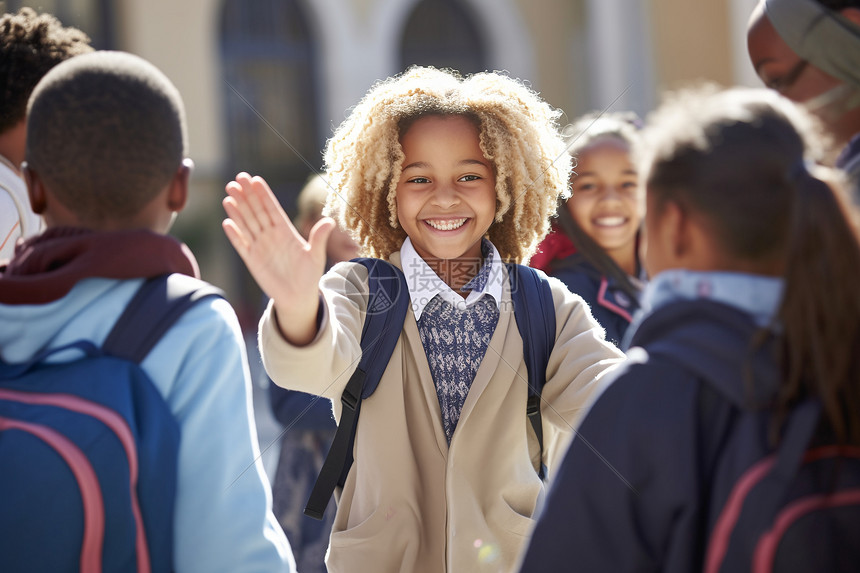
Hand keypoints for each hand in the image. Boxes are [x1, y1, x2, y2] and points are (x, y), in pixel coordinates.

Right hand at [222, 172, 334, 343]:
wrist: (298, 297)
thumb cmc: (309, 275)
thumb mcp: (316, 255)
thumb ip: (319, 238)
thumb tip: (330, 221)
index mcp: (286, 231)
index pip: (272, 208)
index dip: (264, 194)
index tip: (255, 179)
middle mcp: (271, 235)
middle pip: (256, 211)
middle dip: (247, 195)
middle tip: (237, 178)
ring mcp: (260, 246)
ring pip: (246, 224)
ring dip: (237, 209)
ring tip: (229, 194)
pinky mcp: (252, 260)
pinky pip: (241, 244)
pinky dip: (234, 234)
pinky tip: (227, 222)